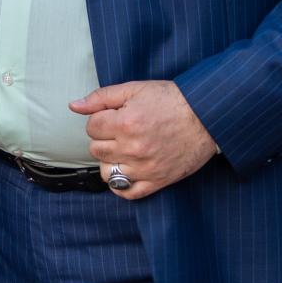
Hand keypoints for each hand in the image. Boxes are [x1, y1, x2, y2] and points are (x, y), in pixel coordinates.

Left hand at [71, 80, 218, 199]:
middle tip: (120, 131)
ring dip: (110, 161)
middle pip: (96, 149)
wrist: (208, 116)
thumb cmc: (172, 100)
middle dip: (104, 138)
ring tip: (123, 150)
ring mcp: (145, 168)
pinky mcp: (158, 181)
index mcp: (126, 123)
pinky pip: (128, 192)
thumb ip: (101, 98)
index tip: (114, 117)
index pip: (91, 127)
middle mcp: (133, 148)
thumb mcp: (135, 89)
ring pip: (107, 172)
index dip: (100, 120)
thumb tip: (73, 106)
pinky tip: (126, 171)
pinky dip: (121, 185)